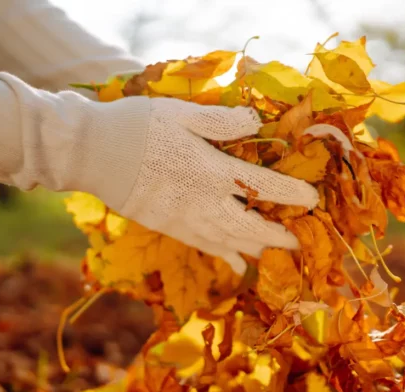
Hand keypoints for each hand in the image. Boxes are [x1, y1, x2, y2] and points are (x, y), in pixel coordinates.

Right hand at [106, 97, 318, 274]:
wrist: (91, 155)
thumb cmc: (137, 127)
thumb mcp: (180, 113)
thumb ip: (220, 121)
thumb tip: (255, 122)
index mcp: (211, 171)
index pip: (262, 186)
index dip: (291, 194)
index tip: (313, 200)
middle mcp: (203, 202)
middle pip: (250, 226)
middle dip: (278, 235)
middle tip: (299, 241)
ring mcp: (185, 220)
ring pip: (229, 242)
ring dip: (255, 249)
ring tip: (274, 254)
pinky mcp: (169, 228)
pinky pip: (204, 247)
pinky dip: (224, 256)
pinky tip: (236, 264)